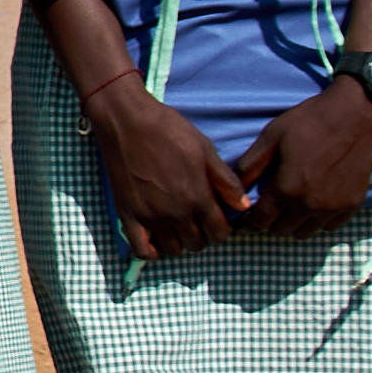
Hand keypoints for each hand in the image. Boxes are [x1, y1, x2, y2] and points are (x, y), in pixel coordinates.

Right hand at [91, 89, 245, 261]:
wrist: (127, 121)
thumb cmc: (169, 130)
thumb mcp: (205, 149)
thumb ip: (225, 181)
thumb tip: (244, 205)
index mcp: (198, 197)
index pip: (219, 233)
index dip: (222, 228)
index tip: (218, 218)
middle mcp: (175, 213)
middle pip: (197, 244)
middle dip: (202, 234)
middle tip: (198, 218)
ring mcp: (150, 216)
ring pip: (172, 249)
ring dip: (179, 241)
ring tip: (178, 225)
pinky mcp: (128, 215)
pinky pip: (141, 249)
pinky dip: (151, 251)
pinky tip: (156, 239)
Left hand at [230, 79, 371, 236]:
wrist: (355, 113)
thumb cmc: (310, 121)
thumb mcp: (272, 136)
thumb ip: (252, 164)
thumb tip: (235, 187)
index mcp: (287, 188)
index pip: (261, 221)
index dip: (249, 223)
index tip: (246, 221)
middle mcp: (310, 204)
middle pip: (282, 230)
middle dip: (271, 222)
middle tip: (270, 209)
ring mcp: (334, 207)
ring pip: (306, 232)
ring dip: (294, 224)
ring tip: (291, 208)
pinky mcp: (352, 204)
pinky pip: (329, 226)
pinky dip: (319, 220)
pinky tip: (315, 204)